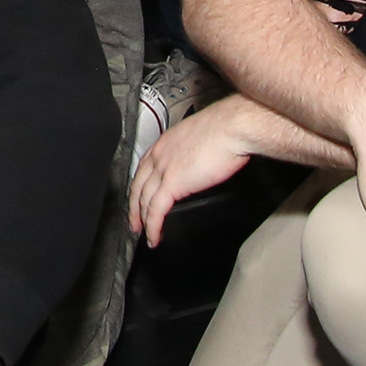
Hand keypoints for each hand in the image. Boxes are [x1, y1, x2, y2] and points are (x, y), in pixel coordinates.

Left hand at [134, 91, 257, 243]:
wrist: (231, 128)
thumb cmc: (225, 130)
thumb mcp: (200, 140)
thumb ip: (191, 153)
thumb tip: (195, 165)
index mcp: (164, 143)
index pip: (143, 169)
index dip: (139, 187)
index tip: (139, 198)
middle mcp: (159, 155)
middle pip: (138, 186)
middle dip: (134, 207)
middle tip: (135, 222)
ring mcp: (163, 169)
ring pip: (144, 201)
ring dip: (143, 221)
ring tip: (145, 235)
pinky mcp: (172, 184)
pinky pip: (156, 211)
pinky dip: (153, 227)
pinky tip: (154, 237)